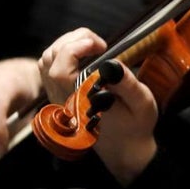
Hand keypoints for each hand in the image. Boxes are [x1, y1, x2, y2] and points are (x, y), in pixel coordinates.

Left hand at [38, 31, 158, 184]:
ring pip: (47, 62)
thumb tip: (112, 63)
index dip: (75, 48)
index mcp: (83, 101)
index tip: (101, 46)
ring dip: (66, 45)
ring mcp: (60, 97)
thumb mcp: (142, 103)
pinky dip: (62, 54)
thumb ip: (127, 84)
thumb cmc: (136, 126)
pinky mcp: (61, 95)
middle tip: (99, 43)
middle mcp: (65, 98)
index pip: (60, 70)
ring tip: (90, 45)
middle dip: (73, 40)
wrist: (126, 148)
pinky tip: (82, 55)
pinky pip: (49, 69)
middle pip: (50, 60)